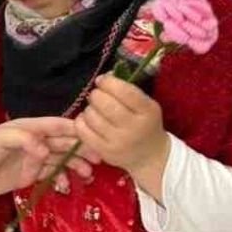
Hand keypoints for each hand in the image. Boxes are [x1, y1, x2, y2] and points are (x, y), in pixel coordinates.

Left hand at [0, 117, 91, 197]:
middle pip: (64, 143)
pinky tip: (67, 186)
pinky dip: (62, 179)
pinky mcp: (31, 175)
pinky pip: (52, 175)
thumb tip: (45, 150)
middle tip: (99, 158)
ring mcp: (35, 159)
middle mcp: (36, 142)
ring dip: (76, 165)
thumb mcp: (1, 139)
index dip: (76, 129)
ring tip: (88, 174)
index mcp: (31, 128)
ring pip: (62, 160)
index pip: (58, 125)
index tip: (94, 134)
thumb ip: (24, 140)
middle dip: (82, 149)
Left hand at [75, 74, 170, 198]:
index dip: (108, 82)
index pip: (124, 91)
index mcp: (147, 111)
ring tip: (95, 110)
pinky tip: (88, 120)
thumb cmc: (145, 123)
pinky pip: (83, 131)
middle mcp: (134, 127)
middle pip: (104, 103)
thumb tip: (105, 76)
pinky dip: (81, 121)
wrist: (149, 155)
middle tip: (97, 96)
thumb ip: (127, 89)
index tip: (102, 81)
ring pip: (91, 116)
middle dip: (96, 94)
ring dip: (89, 108)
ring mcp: (118, 142)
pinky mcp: (104, 152)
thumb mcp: (145, 104)